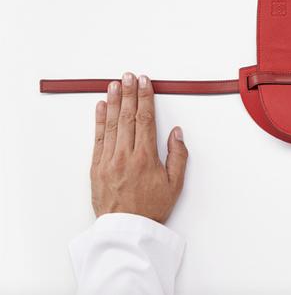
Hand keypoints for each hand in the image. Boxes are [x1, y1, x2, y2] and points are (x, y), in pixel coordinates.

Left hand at [91, 72, 187, 222]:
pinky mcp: (97, 167)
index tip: (145, 83)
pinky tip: (101, 107)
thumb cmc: (151, 208)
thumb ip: (178, 156)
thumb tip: (176, 132)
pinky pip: (98, 138)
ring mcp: (108, 160)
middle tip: (129, 76)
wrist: (127, 230)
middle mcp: (125, 155)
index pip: (145, 119)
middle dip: (129, 93)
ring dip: (114, 102)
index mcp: (145, 158)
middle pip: (128, 117)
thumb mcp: (175, 184)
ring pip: (111, 124)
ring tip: (115, 84)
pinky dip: (99, 121)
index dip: (145, 98)